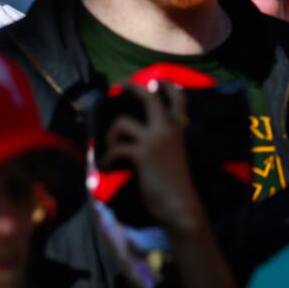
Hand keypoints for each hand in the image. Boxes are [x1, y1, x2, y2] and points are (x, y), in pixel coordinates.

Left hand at [102, 83, 205, 235]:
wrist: (181, 206)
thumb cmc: (176, 185)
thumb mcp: (173, 154)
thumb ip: (161, 140)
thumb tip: (135, 134)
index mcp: (178, 130)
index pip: (179, 99)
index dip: (166, 85)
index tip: (154, 81)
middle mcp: (167, 130)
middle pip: (149, 99)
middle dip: (132, 87)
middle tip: (120, 85)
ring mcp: (154, 140)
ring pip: (122, 122)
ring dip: (111, 135)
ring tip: (111, 149)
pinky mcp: (142, 154)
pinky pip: (115, 149)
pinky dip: (107, 159)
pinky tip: (107, 168)